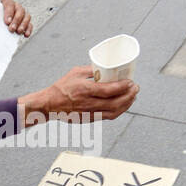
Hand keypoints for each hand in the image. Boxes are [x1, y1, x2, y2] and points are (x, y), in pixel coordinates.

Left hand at [2, 0, 32, 36]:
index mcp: (7, 2)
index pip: (10, 4)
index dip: (9, 12)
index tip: (7, 21)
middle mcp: (16, 6)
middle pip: (20, 10)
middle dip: (16, 20)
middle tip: (11, 29)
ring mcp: (22, 14)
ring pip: (27, 16)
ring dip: (23, 25)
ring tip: (18, 31)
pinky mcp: (25, 22)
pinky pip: (30, 24)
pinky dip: (28, 29)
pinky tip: (26, 34)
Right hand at [18, 66, 137, 123]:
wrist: (50, 105)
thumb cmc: (61, 87)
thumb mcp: (75, 72)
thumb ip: (91, 70)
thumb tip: (106, 67)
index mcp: (85, 90)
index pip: (109, 90)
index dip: (122, 87)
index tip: (130, 82)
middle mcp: (88, 103)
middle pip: (115, 102)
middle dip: (129, 96)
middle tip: (135, 88)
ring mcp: (90, 113)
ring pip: (114, 112)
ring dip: (127, 104)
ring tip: (133, 96)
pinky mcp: (90, 119)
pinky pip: (109, 116)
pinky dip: (119, 111)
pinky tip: (124, 104)